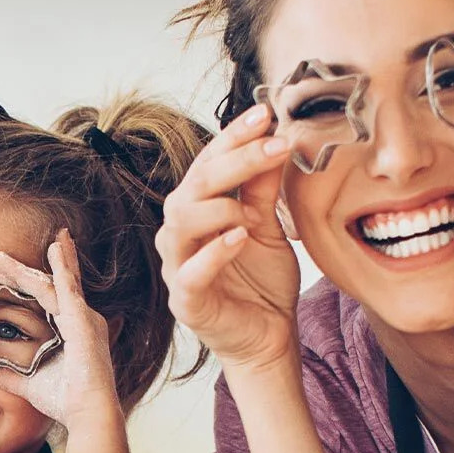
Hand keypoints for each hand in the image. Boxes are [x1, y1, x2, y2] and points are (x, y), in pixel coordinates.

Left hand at [0, 232, 121, 429]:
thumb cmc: (65, 401)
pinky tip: (57, 248)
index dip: (24, 283)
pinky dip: (64, 267)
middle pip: (47, 287)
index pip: (47, 299)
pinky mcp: (84, 322)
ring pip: (52, 284)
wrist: (88, 414)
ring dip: (28, 269)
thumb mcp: (25, 383)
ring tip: (7, 255)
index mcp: (72, 331)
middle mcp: (81, 320)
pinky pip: (71, 289)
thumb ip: (0, 374)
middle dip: (21, 272)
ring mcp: (84, 319)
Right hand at [155, 104, 305, 372]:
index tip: (265, 113)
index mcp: (197, 210)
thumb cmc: (262, 282)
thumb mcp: (268, 226)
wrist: (268, 339)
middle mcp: (180, 233)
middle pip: (193, 185)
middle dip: (235, 160)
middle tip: (275, 144)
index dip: (233, 136)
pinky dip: (214, 251)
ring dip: (220, 205)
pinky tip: (239, 236)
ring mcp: (178, 267)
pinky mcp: (186, 301)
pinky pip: (190, 272)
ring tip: (253, 210)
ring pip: (180, 222)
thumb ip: (264, 188)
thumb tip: (274, 137)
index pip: (208, 162)